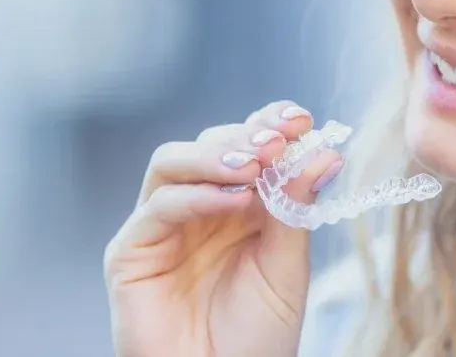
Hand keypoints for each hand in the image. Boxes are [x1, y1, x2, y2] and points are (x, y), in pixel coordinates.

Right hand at [104, 101, 343, 356]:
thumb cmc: (258, 335)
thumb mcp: (288, 265)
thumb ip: (296, 206)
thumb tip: (324, 151)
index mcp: (240, 202)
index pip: (248, 144)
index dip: (270, 124)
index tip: (301, 119)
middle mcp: (200, 206)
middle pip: (210, 142)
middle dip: (246, 135)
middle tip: (278, 140)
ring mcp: (163, 225)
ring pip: (172, 161)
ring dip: (216, 154)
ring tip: (255, 165)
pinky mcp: (131, 252)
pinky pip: (158, 206)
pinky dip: (198, 196)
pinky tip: (236, 201)